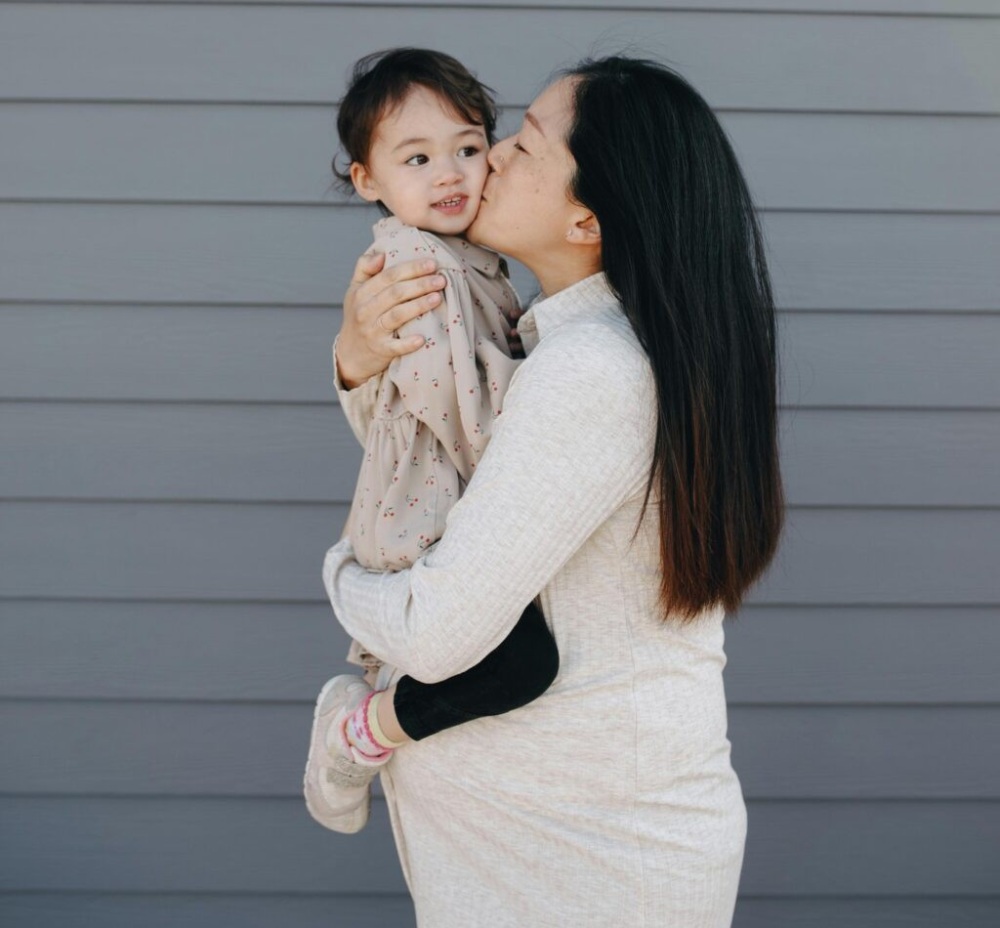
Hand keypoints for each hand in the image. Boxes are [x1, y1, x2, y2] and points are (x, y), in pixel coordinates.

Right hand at [336, 250, 446, 388]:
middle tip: (441, 279)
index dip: (411, 268)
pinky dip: (408, 343)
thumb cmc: (358, 317)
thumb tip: (382, 253)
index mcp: (361, 292)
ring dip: (418, 306)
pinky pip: (395, 346)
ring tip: (438, 298)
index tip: (432, 263)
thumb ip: (364, 268)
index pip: (388, 276)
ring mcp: (372, 331)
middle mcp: (365, 310)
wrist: (350, 354)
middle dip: (420, 284)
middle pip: (395, 293)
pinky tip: (423, 338)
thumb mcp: (355, 291)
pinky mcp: (380, 350)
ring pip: (397, 315)